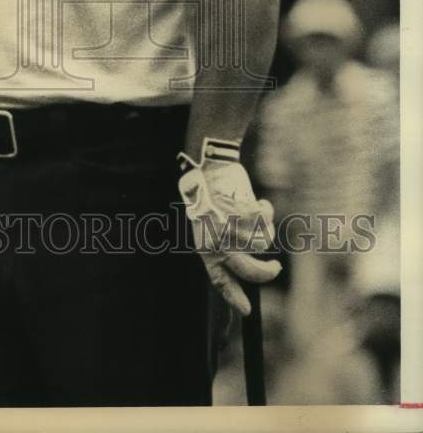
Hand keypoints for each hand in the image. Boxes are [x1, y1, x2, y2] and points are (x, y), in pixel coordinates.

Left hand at [178, 157, 280, 315]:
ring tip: (251, 211)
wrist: (209, 169)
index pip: (219, 279)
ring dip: (264, 228)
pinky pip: (267, 220)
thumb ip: (223, 247)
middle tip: (275, 268)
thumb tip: (244, 271)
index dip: (233, 296)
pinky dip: (266, 209)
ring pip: (263, 243)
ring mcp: (233, 229)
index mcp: (205, 248)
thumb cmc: (210, 198)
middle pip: (250, 271)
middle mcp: (219, 242)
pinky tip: (256, 200)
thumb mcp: (208, 226)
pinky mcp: (245, 214)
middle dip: (267, 272)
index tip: (246, 311)